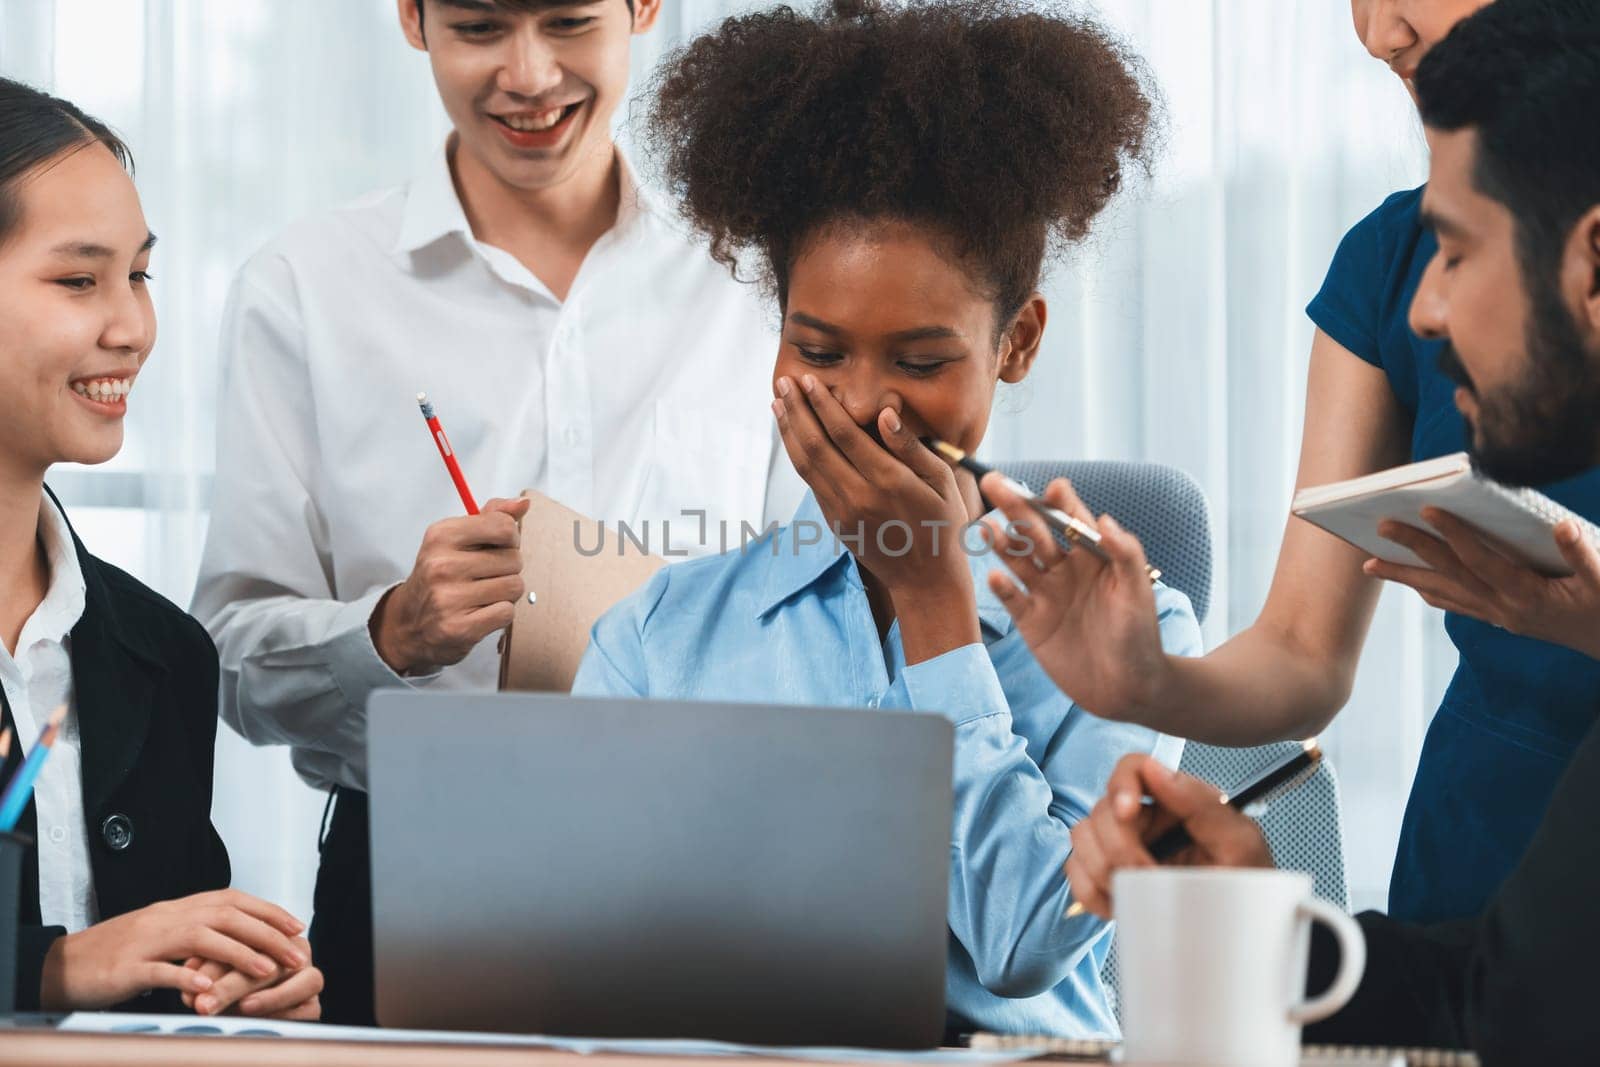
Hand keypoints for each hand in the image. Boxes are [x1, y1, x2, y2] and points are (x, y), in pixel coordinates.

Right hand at [38, 890, 307, 1011]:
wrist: (63, 965)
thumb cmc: (115, 954)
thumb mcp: (161, 935)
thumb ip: (196, 932)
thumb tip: (239, 935)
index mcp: (176, 909)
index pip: (232, 900)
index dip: (267, 911)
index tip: (297, 926)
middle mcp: (165, 918)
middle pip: (225, 915)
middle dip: (266, 933)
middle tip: (295, 952)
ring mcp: (145, 942)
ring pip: (200, 938)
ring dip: (238, 953)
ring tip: (267, 970)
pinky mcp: (125, 968)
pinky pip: (160, 970)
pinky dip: (186, 977)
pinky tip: (209, 988)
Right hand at [371, 496, 530, 674]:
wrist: (408, 623)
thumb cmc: (440, 575)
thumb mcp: (455, 539)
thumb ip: (491, 517)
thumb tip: (523, 503)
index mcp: (441, 536)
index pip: (503, 526)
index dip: (510, 537)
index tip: (499, 545)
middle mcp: (442, 565)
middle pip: (514, 559)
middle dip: (508, 567)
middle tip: (486, 575)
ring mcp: (449, 599)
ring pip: (514, 586)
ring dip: (506, 592)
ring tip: (484, 593)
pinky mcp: (460, 628)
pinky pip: (507, 612)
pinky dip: (500, 613)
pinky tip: (481, 611)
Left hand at [772, 374, 977, 662]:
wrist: (925, 580)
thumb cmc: (942, 524)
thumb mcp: (942, 482)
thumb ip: (911, 447)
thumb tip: (885, 413)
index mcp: (889, 482)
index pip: (846, 435)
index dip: (823, 406)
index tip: (809, 382)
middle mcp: (859, 497)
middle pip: (816, 446)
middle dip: (797, 411)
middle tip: (783, 381)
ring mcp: (842, 512)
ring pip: (806, 465)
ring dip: (789, 431)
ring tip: (777, 402)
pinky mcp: (834, 523)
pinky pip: (811, 483)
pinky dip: (797, 455)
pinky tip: (792, 435)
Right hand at [979, 474, 1171, 719]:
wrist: (1128, 689)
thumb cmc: (1140, 637)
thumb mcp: (1138, 592)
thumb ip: (1125, 554)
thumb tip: (1104, 519)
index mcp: (1092, 557)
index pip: (1071, 519)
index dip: (1060, 502)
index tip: (1051, 489)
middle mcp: (1065, 570)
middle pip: (1034, 532)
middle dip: (1015, 507)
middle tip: (993, 482)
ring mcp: (1046, 595)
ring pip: (1017, 560)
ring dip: (1001, 542)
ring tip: (986, 526)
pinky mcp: (1032, 622)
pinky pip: (1012, 600)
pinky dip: (1002, 588)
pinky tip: (996, 578)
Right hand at [1064, 755, 1272, 919]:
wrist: (1241, 933)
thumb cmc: (1246, 887)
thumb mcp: (1241, 844)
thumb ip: (1202, 803)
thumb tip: (1155, 770)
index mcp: (1173, 800)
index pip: (1133, 768)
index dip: (1121, 784)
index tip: (1127, 813)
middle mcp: (1142, 818)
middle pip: (1101, 809)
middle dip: (1119, 847)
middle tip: (1150, 876)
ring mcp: (1119, 846)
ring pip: (1081, 837)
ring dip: (1103, 869)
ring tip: (1137, 891)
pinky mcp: (1104, 876)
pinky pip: (1075, 872)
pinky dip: (1092, 892)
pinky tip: (1121, 904)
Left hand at [1366, 509, 1599, 659]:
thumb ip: (1582, 553)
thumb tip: (1562, 525)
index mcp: (1526, 596)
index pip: (1478, 560)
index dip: (1452, 534)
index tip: (1427, 510)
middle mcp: (1504, 609)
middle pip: (1448, 576)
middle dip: (1411, 551)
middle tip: (1379, 528)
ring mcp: (1500, 617)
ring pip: (1443, 595)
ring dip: (1406, 578)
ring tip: (1371, 564)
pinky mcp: (1503, 620)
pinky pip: (1456, 605)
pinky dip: (1431, 591)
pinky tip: (1414, 584)